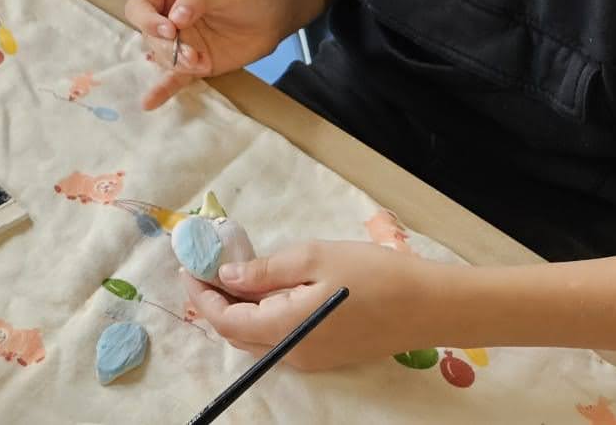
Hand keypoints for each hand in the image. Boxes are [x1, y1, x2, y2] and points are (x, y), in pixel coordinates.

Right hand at [124, 0, 287, 108]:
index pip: (139, 8)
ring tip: (201, 62)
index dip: (147, 20)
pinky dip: (161, 91)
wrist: (271, 19)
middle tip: (192, 54)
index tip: (170, 29)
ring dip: (177, 64)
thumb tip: (175, 19)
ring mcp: (181, 44)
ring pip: (162, 59)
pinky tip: (149, 103)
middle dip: (168, 48)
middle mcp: (168, 20)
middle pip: (149, 38)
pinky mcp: (194, 65)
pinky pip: (172, 79)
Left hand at [187, 240, 444, 368]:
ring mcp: (309, 359)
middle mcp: (291, 352)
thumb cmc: (373, 275)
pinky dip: (259, 317)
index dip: (200, 294)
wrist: (427, 306)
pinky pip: (276, 340)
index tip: (188, 266)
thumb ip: (265, 270)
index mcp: (284, 327)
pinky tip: (264, 289)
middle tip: (204, 267)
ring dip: (235, 310)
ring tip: (228, 273)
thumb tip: (227, 275)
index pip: (224, 319)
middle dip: (212, 302)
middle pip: (235, 333)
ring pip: (255, 339)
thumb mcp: (314, 258)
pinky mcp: (324, 355)